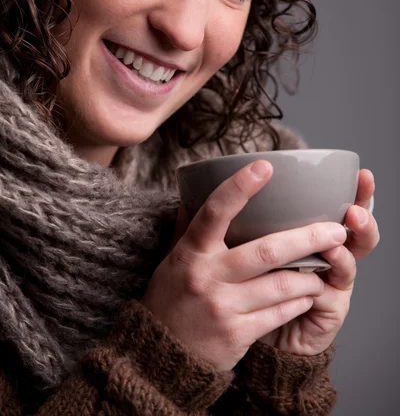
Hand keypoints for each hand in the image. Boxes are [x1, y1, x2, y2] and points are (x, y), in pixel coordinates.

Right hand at [141, 161, 347, 371]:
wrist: (160, 357)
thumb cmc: (171, 299)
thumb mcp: (172, 260)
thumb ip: (187, 227)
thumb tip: (194, 192)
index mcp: (191, 252)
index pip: (215, 212)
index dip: (239, 187)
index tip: (265, 166)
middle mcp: (208, 277)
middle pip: (267, 250)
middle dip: (308, 238)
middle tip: (335, 229)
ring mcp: (223, 307)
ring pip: (282, 284)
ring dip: (310, 275)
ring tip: (325, 266)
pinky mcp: (238, 334)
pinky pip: (280, 312)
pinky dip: (299, 301)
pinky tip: (308, 294)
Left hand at [259, 168, 379, 354]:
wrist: (247, 326)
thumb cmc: (250, 277)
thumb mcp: (251, 240)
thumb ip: (257, 216)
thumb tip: (240, 176)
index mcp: (315, 235)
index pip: (343, 208)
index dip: (357, 192)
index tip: (363, 173)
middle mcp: (330, 257)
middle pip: (358, 234)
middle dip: (363, 217)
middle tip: (355, 209)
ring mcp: (333, 284)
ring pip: (348, 263)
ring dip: (342, 251)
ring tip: (338, 237)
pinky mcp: (328, 312)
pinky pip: (328, 296)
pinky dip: (321, 285)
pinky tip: (315, 280)